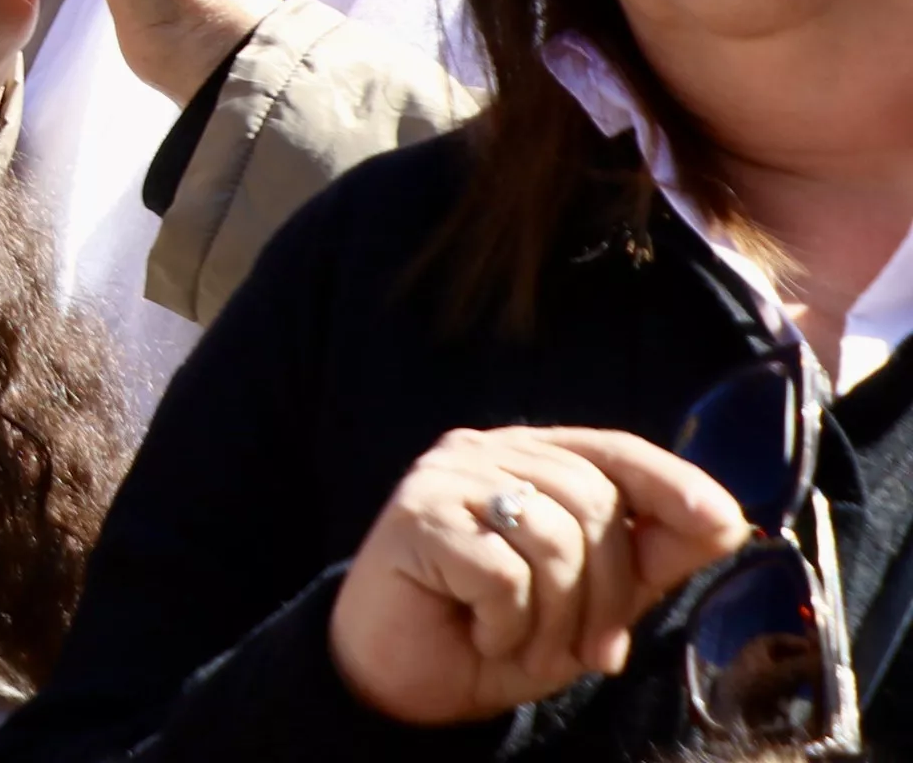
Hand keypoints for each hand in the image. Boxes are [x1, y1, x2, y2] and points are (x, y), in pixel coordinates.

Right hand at [330, 425, 750, 723]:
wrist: (403, 683)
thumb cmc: (498, 633)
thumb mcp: (592, 601)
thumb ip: (649, 557)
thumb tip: (730, 520)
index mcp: (527, 458)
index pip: (613, 450)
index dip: (671, 482)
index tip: (723, 522)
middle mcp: (482, 452)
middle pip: (595, 501)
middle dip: (609, 594)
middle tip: (589, 651)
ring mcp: (443, 479)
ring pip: (555, 539)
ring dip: (557, 618)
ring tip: (524, 644)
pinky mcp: (416, 518)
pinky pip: (505, 573)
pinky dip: (508, 623)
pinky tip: (479, 633)